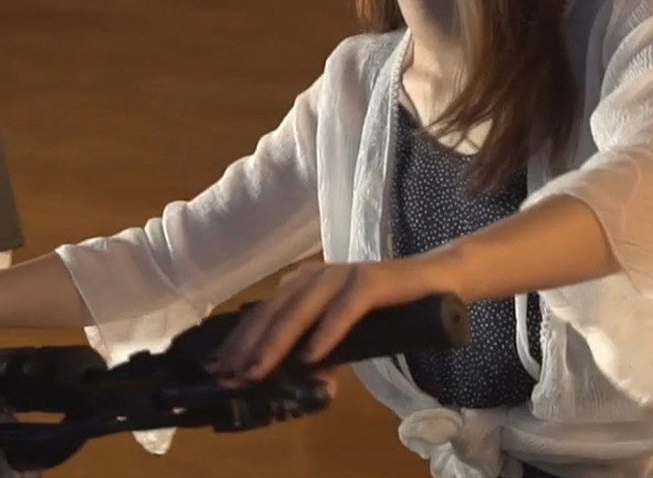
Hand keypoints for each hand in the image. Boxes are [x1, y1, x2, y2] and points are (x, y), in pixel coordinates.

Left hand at [207, 256, 460, 387]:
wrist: (435, 281)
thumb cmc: (384, 309)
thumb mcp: (343, 332)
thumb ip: (319, 351)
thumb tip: (299, 376)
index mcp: (301, 284)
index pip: (262, 314)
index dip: (238, 342)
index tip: (218, 370)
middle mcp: (314, 275)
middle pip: (273, 313)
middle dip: (249, 348)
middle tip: (231, 377)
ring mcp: (341, 276)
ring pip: (299, 311)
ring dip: (277, 343)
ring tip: (259, 370)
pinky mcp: (369, 282)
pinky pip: (342, 310)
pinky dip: (325, 334)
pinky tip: (311, 357)